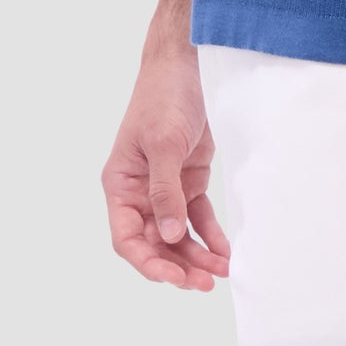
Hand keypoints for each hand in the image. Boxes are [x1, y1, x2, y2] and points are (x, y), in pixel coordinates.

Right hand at [103, 46, 230, 291]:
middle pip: (154, 242)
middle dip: (178, 265)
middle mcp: (139, 191)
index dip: (148, 262)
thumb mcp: (163, 143)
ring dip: (197, 255)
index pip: (126, 237)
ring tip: (222, 272)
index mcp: (121, 184)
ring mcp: (165, 186)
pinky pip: (197, 216)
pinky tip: (225, 251)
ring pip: (178, 234)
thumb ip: (164, 191)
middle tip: (205, 283)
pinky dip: (210, 235)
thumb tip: (167, 236)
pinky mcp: (189, 178)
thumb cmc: (164, 96)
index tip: (173, 277)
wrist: (189, 63)